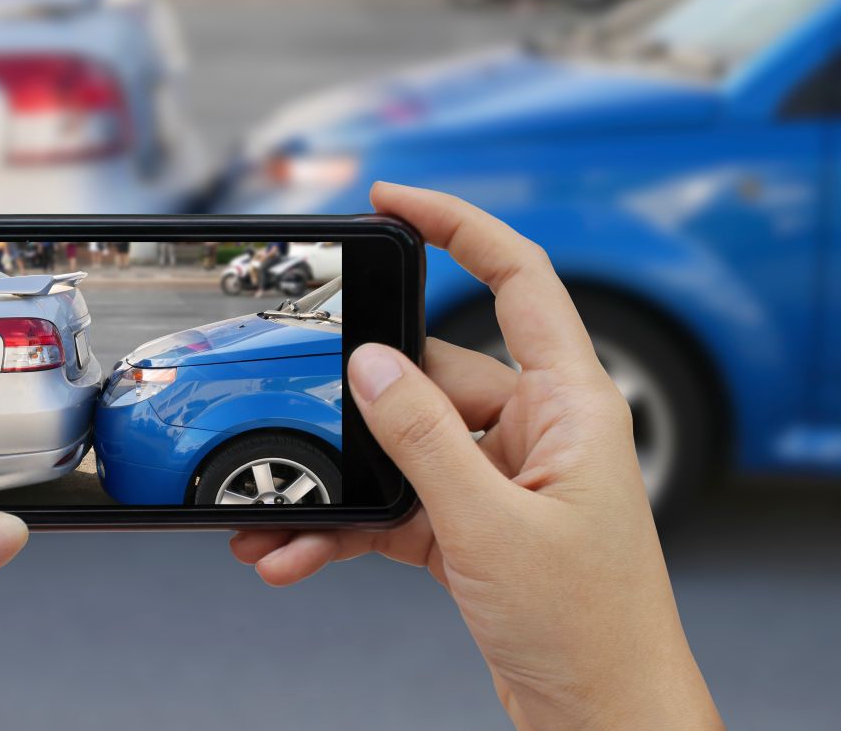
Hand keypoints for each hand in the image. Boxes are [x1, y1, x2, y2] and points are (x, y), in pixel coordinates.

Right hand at [230, 183, 720, 729]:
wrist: (600, 719)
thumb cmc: (589, 629)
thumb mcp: (490, 524)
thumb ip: (423, 438)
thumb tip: (369, 365)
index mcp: (570, 404)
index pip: (518, 278)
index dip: (458, 224)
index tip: (391, 198)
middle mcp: (534, 429)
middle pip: (427, 372)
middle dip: (353, 399)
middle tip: (291, 402)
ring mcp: (497, 477)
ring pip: (398, 445)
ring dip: (338, 476)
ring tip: (275, 513)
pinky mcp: (467, 523)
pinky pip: (392, 502)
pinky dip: (343, 525)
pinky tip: (296, 549)